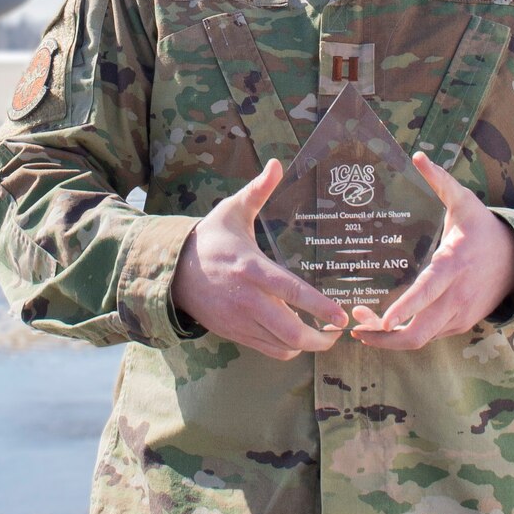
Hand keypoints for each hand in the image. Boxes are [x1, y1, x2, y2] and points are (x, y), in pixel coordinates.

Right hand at [172, 158, 347, 359]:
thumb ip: (258, 190)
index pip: (291, 291)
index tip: (341, 316)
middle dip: (318, 338)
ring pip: (279, 345)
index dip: (318, 306)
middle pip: (289, 330)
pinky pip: (267, 350)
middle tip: (336, 333)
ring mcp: (239, 320)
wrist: (172, 270)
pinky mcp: (234, 333)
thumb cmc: (210, 238)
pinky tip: (297, 338)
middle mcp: (246, 299)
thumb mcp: (232, 210)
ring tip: (323, 336)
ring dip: (304, 345)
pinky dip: (286, 349)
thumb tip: (276, 164)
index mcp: (251, 268)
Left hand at [350, 152, 513, 349]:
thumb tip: (419, 156)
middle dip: (384, 336)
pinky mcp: (461, 325)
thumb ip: (440, 180)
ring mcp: (459, 315)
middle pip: (419, 332)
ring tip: (363, 326)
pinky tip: (387, 325)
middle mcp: (456, 296)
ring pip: (421, 339)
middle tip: (356, 327)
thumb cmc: (483, 228)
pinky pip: (430, 336)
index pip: (426, 292)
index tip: (381, 319)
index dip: (404, 309)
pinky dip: (407, 335)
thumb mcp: (464, 201)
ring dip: (390, 339)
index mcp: (453, 265)